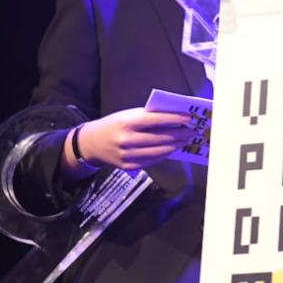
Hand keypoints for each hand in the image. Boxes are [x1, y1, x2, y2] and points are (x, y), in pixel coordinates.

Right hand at [62, 108, 192, 175]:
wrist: (91, 143)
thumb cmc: (113, 125)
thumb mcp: (126, 115)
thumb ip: (146, 116)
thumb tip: (172, 117)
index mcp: (126, 123)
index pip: (155, 120)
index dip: (174, 119)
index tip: (188, 118)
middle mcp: (127, 140)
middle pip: (160, 138)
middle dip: (179, 135)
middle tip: (191, 131)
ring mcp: (127, 155)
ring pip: (158, 152)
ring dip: (175, 146)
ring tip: (184, 141)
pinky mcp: (128, 166)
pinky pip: (151, 161)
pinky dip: (164, 155)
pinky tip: (171, 149)